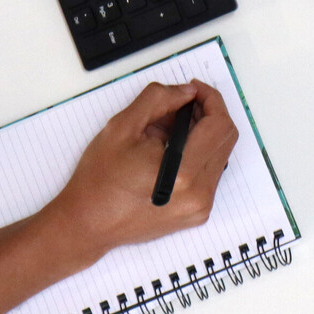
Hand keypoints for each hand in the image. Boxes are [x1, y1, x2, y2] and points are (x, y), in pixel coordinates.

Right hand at [40, 79, 238, 263]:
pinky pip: (209, 173)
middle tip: (180, 103)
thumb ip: (158, 100)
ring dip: (202, 133)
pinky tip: (169, 150)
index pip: (219, 125)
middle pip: (225, 139)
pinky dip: (197, 154)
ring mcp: (200, 207)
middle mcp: (198, 194)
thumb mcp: (122, 126)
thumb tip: (186, 92)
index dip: (210, 99)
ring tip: (168, 128)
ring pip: (219, 155)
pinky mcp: (196, 213)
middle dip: (208, 113)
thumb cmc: (99, 180)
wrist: (88, 224)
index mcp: (183, 173)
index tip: (193, 89)